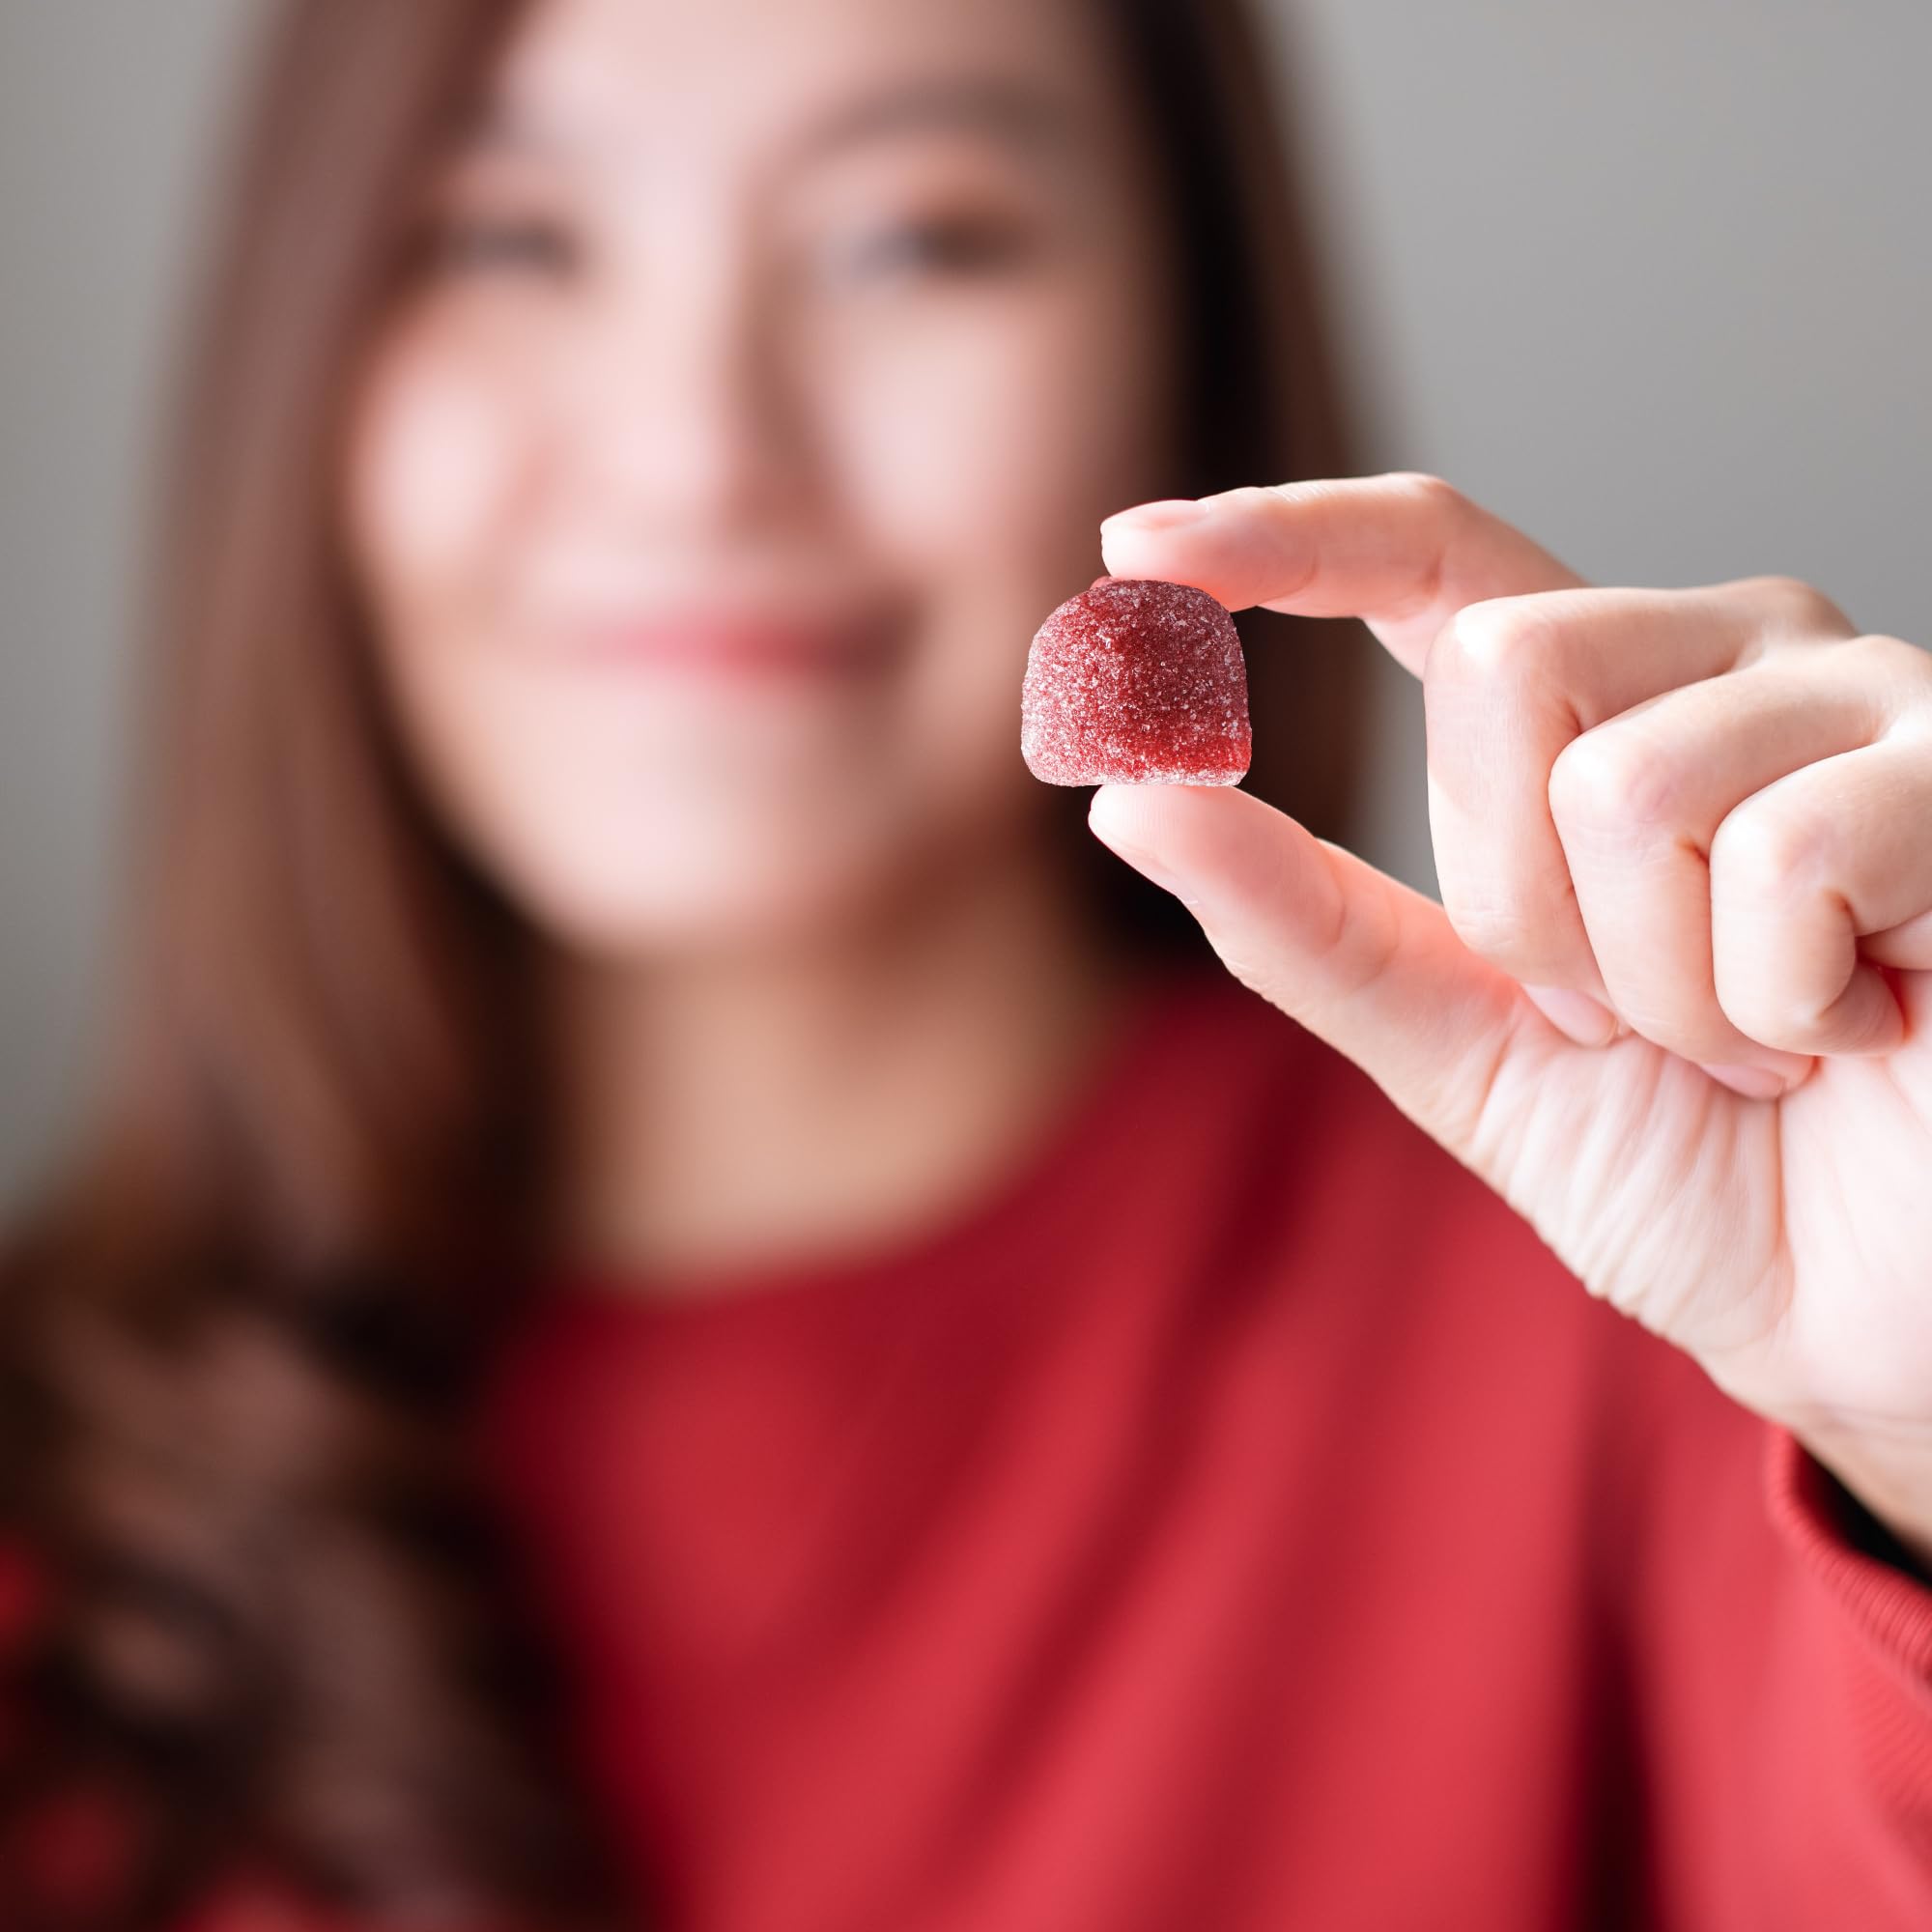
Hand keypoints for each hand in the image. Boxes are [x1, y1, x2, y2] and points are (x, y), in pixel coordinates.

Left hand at [1090, 475, 1931, 1564]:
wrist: (1862, 1308)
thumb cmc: (1687, 1163)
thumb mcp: (1457, 1041)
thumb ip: (1303, 920)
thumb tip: (1128, 800)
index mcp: (1599, 703)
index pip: (1434, 554)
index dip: (1285, 537)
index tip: (1133, 548)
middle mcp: (1724, 657)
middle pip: (1503, 661)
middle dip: (1524, 903)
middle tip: (1626, 1014)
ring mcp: (1860, 698)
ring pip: (1629, 783)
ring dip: (1659, 985)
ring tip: (1756, 1039)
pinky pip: (1789, 855)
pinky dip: (1783, 1005)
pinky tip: (1858, 1030)